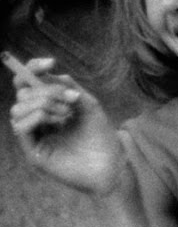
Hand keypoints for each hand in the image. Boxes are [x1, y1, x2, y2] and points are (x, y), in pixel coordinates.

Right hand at [9, 56, 124, 195]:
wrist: (111, 164)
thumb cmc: (102, 136)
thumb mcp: (89, 106)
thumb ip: (70, 89)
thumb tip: (54, 74)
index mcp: (48, 108)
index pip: (28, 84)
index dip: (33, 69)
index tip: (50, 63)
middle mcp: (37, 120)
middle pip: (22, 95)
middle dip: (46, 90)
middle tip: (71, 99)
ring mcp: (34, 136)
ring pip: (17, 109)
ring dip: (43, 104)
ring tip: (67, 113)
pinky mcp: (33, 151)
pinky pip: (20, 127)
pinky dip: (37, 117)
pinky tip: (57, 121)